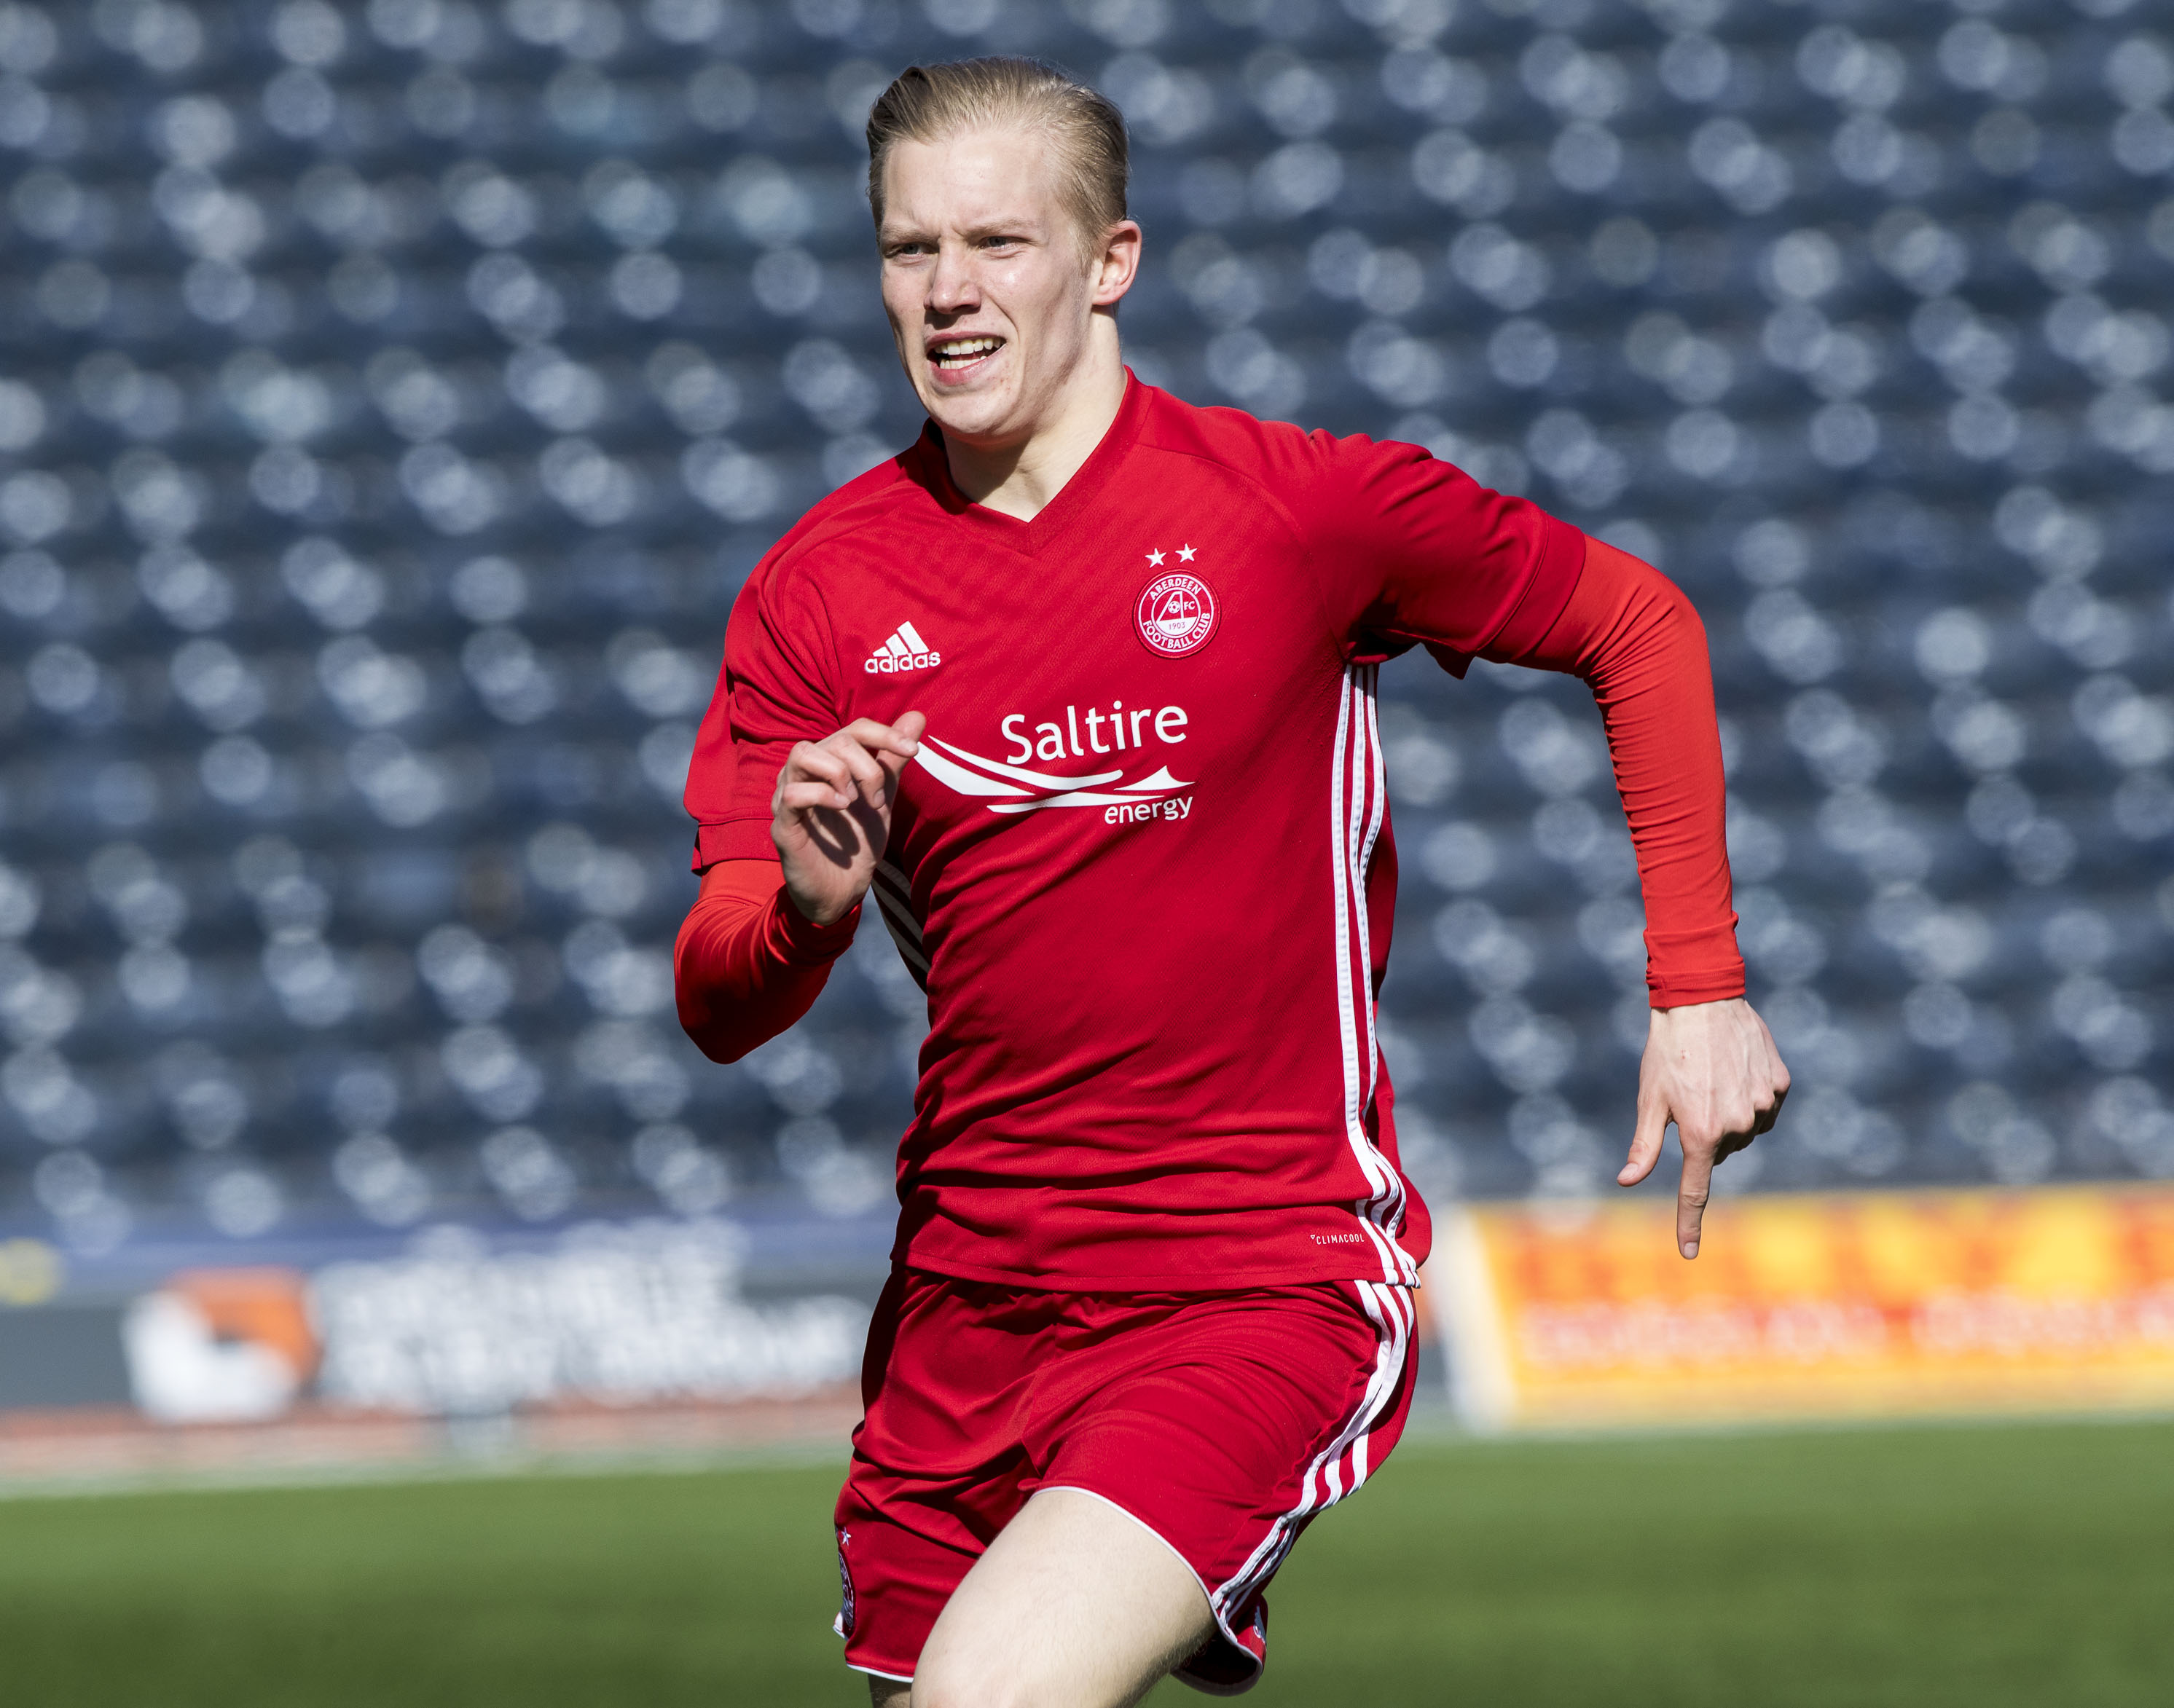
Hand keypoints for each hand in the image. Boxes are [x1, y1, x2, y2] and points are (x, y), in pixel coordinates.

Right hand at [771, 712, 925, 925]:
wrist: (842, 890)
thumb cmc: (857, 841)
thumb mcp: (882, 797)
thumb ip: (893, 759)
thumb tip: (917, 716)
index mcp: (829, 762)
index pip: (855, 729)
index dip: (886, 734)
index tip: (914, 750)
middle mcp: (804, 772)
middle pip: (836, 741)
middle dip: (868, 767)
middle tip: (878, 801)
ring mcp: (788, 795)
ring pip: (804, 753)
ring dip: (840, 773)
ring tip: (855, 801)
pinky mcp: (783, 824)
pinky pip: (793, 793)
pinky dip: (822, 795)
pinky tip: (842, 809)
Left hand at [1618, 996, 1789, 1259]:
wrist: (1702, 1000)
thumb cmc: (1667, 1051)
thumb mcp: (1649, 1099)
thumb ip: (1643, 1145)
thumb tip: (1627, 1181)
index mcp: (1701, 1134)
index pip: (1696, 1191)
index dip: (1689, 1223)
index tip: (1687, 1253)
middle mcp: (1739, 1126)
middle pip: (1721, 1151)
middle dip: (1706, 1135)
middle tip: (1691, 1098)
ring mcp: (1765, 1106)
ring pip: (1745, 1130)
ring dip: (1730, 1116)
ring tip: (1713, 1079)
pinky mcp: (1781, 1086)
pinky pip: (1766, 1107)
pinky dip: (1751, 1098)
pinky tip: (1735, 1071)